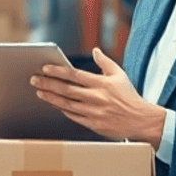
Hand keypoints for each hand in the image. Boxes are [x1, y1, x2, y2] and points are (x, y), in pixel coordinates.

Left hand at [29, 48, 166, 147]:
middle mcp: (96, 98)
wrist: (141, 120)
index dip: (58, 71)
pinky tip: (53, 105)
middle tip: (34, 80)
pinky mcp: (93, 125)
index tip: (45, 68)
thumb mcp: (119, 75)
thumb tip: (95, 50)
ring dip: (51, 98)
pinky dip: (62, 110)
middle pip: (66, 90)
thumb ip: (105, 62)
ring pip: (66, 104)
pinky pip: (73, 116)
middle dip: (48, 84)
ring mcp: (93, 113)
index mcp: (101, 84)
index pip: (75, 75)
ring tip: (39, 92)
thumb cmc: (129, 96)